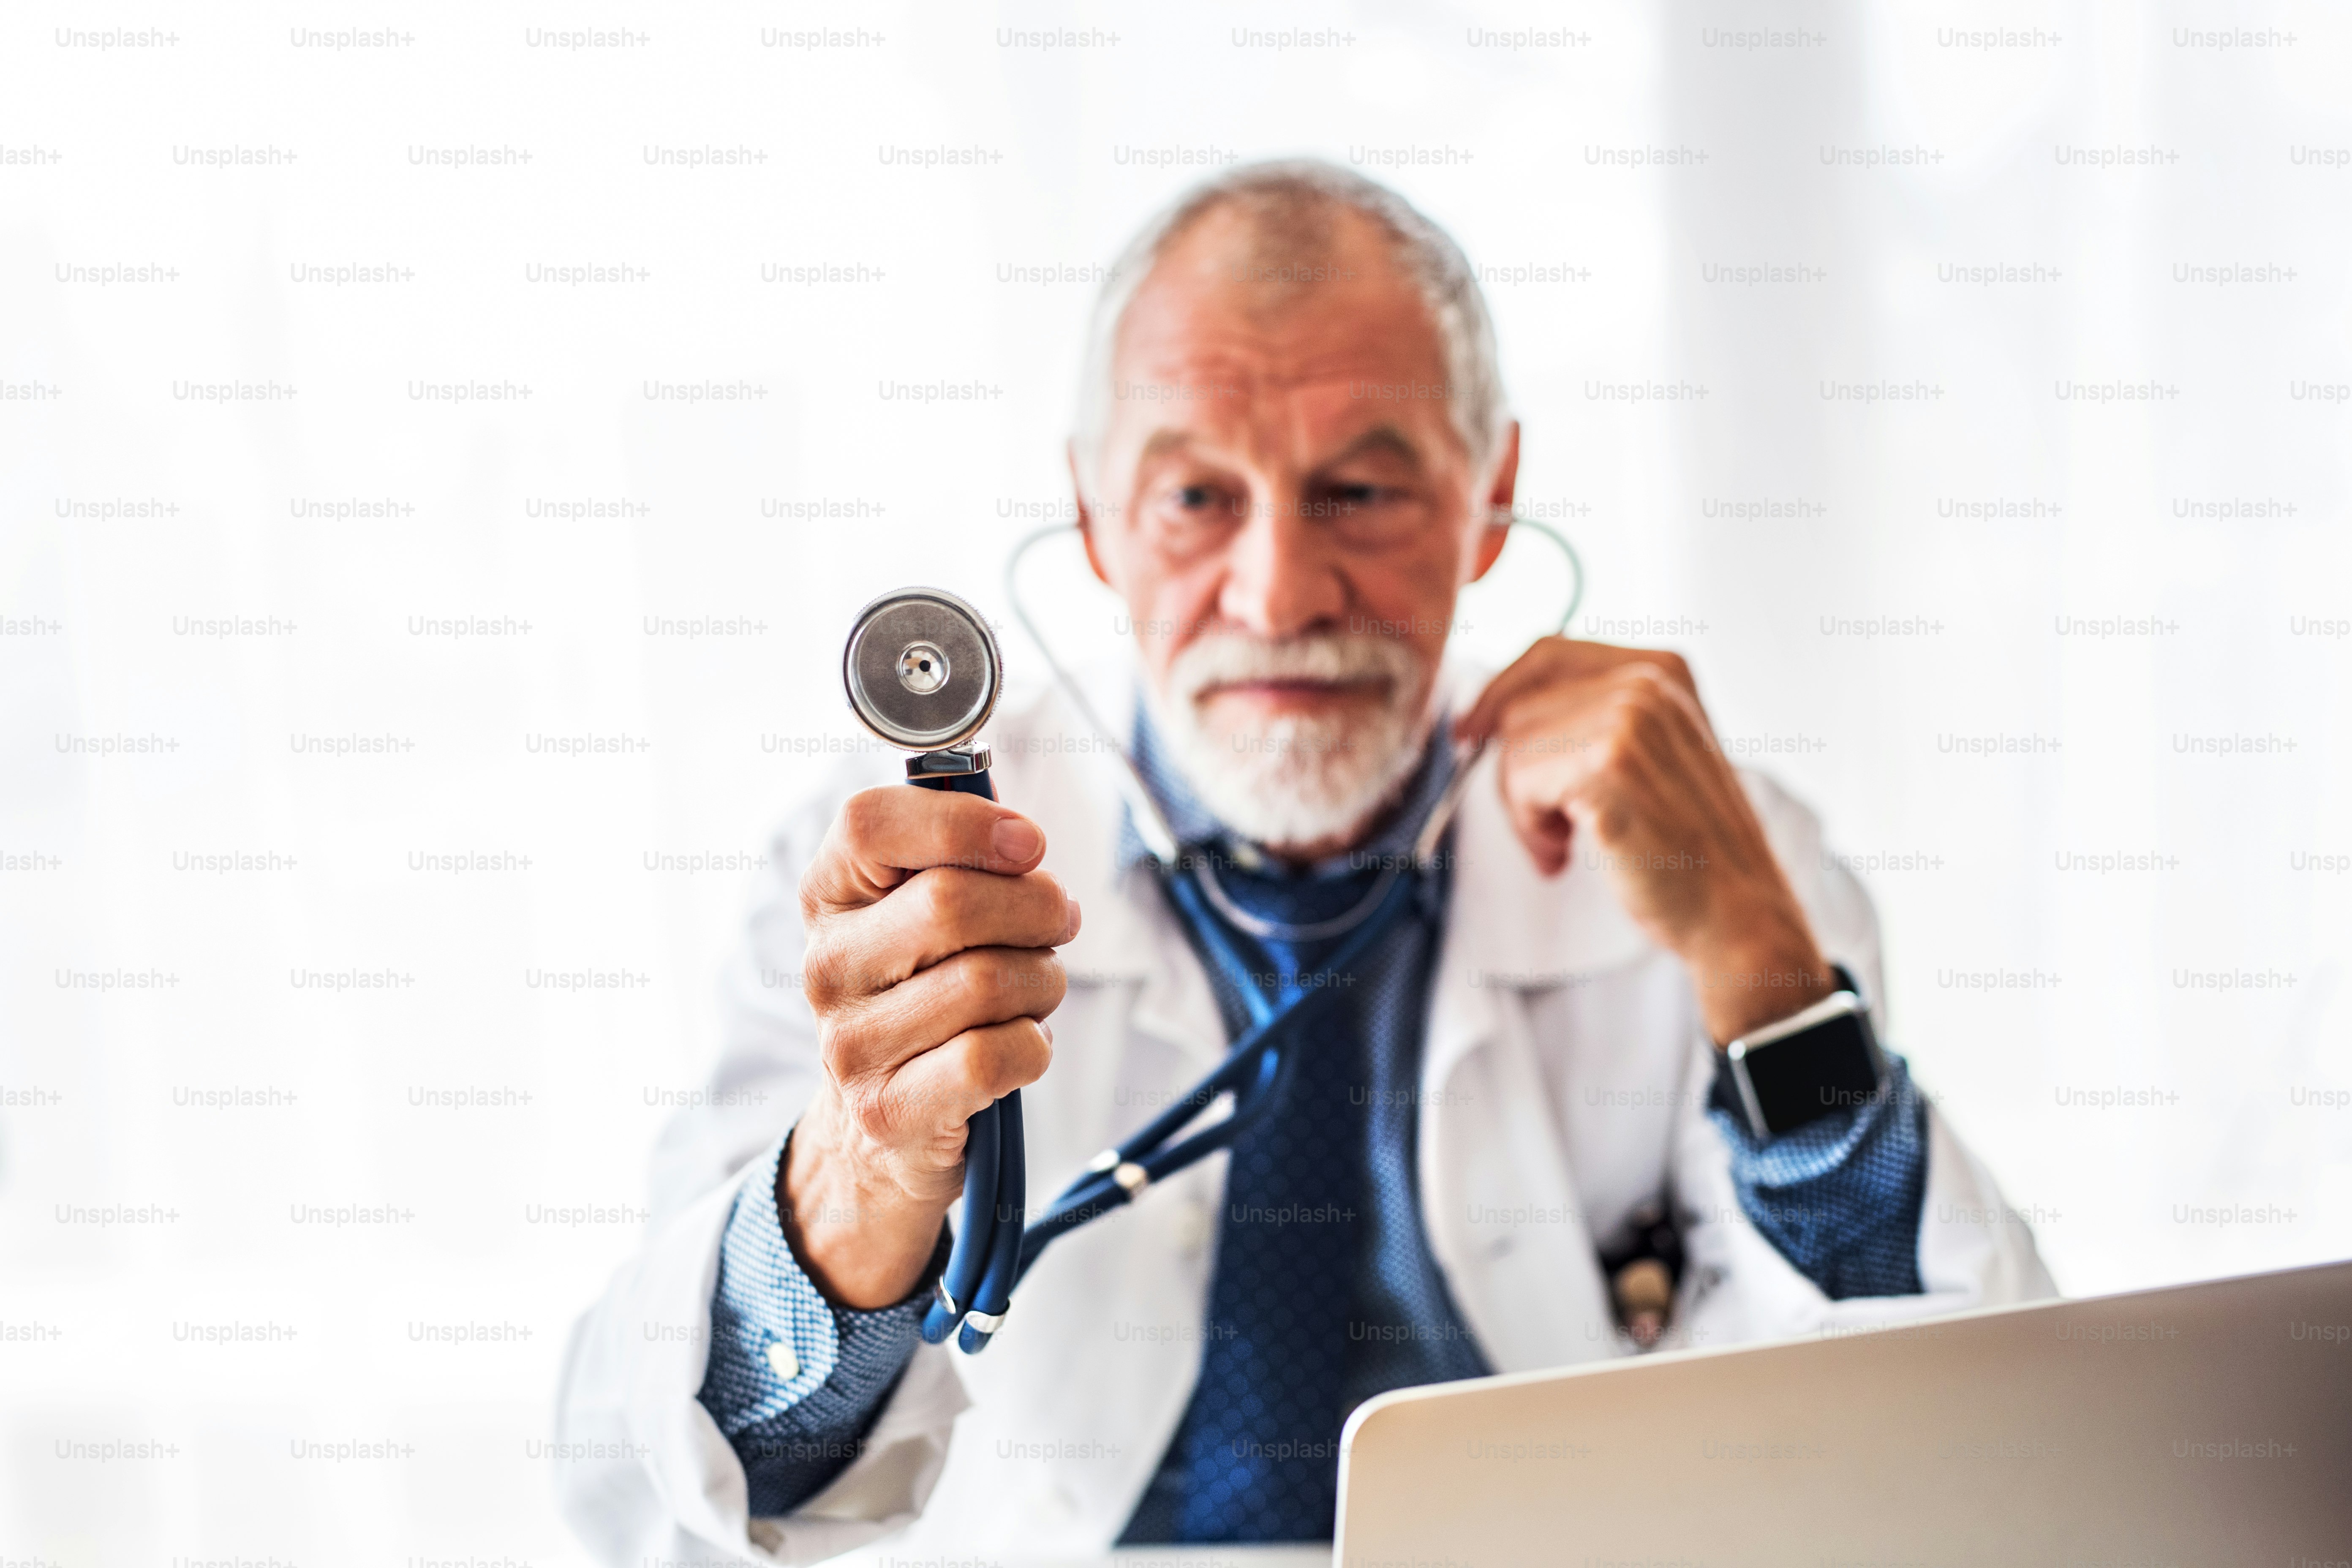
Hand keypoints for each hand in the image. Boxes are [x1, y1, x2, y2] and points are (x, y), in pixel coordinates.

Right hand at [783, 787, 1079, 1308]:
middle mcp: (827, 966)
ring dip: (1043, 980)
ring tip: (1034, 990)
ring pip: (987, 981)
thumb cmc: (925, 994)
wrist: (881, 1126)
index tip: (1028, 844)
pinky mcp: (889, 1109)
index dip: (965, 823)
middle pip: (951, 902)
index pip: (870, 823)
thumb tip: (1021, 839)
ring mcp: (851, 1043)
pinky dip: (1034, 1045)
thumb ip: (959, 858)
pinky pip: (995, 1056)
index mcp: (830, 896)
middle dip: (1036, 909)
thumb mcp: (923, 912)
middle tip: (1058, 922)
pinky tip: (1020, 1043)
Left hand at [1454, 638, 1832, 1044]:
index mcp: (1661, 668)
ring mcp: (1630, 718)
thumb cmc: (1686, 847)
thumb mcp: (1647, 756)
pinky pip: (1520, 779)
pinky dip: (1529, 825)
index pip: (1549, 654)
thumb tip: (1488, 714)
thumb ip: (1588, 720)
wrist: (1734, 909)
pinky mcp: (1608, 764)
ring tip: (1565, 843)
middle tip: (1550, 827)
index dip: (1498, 691)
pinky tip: (1565, 853)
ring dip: (1523, 806)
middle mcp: (1648, 680)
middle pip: (1521, 704)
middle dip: (1517, 771)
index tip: (1469, 733)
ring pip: (1514, 744)